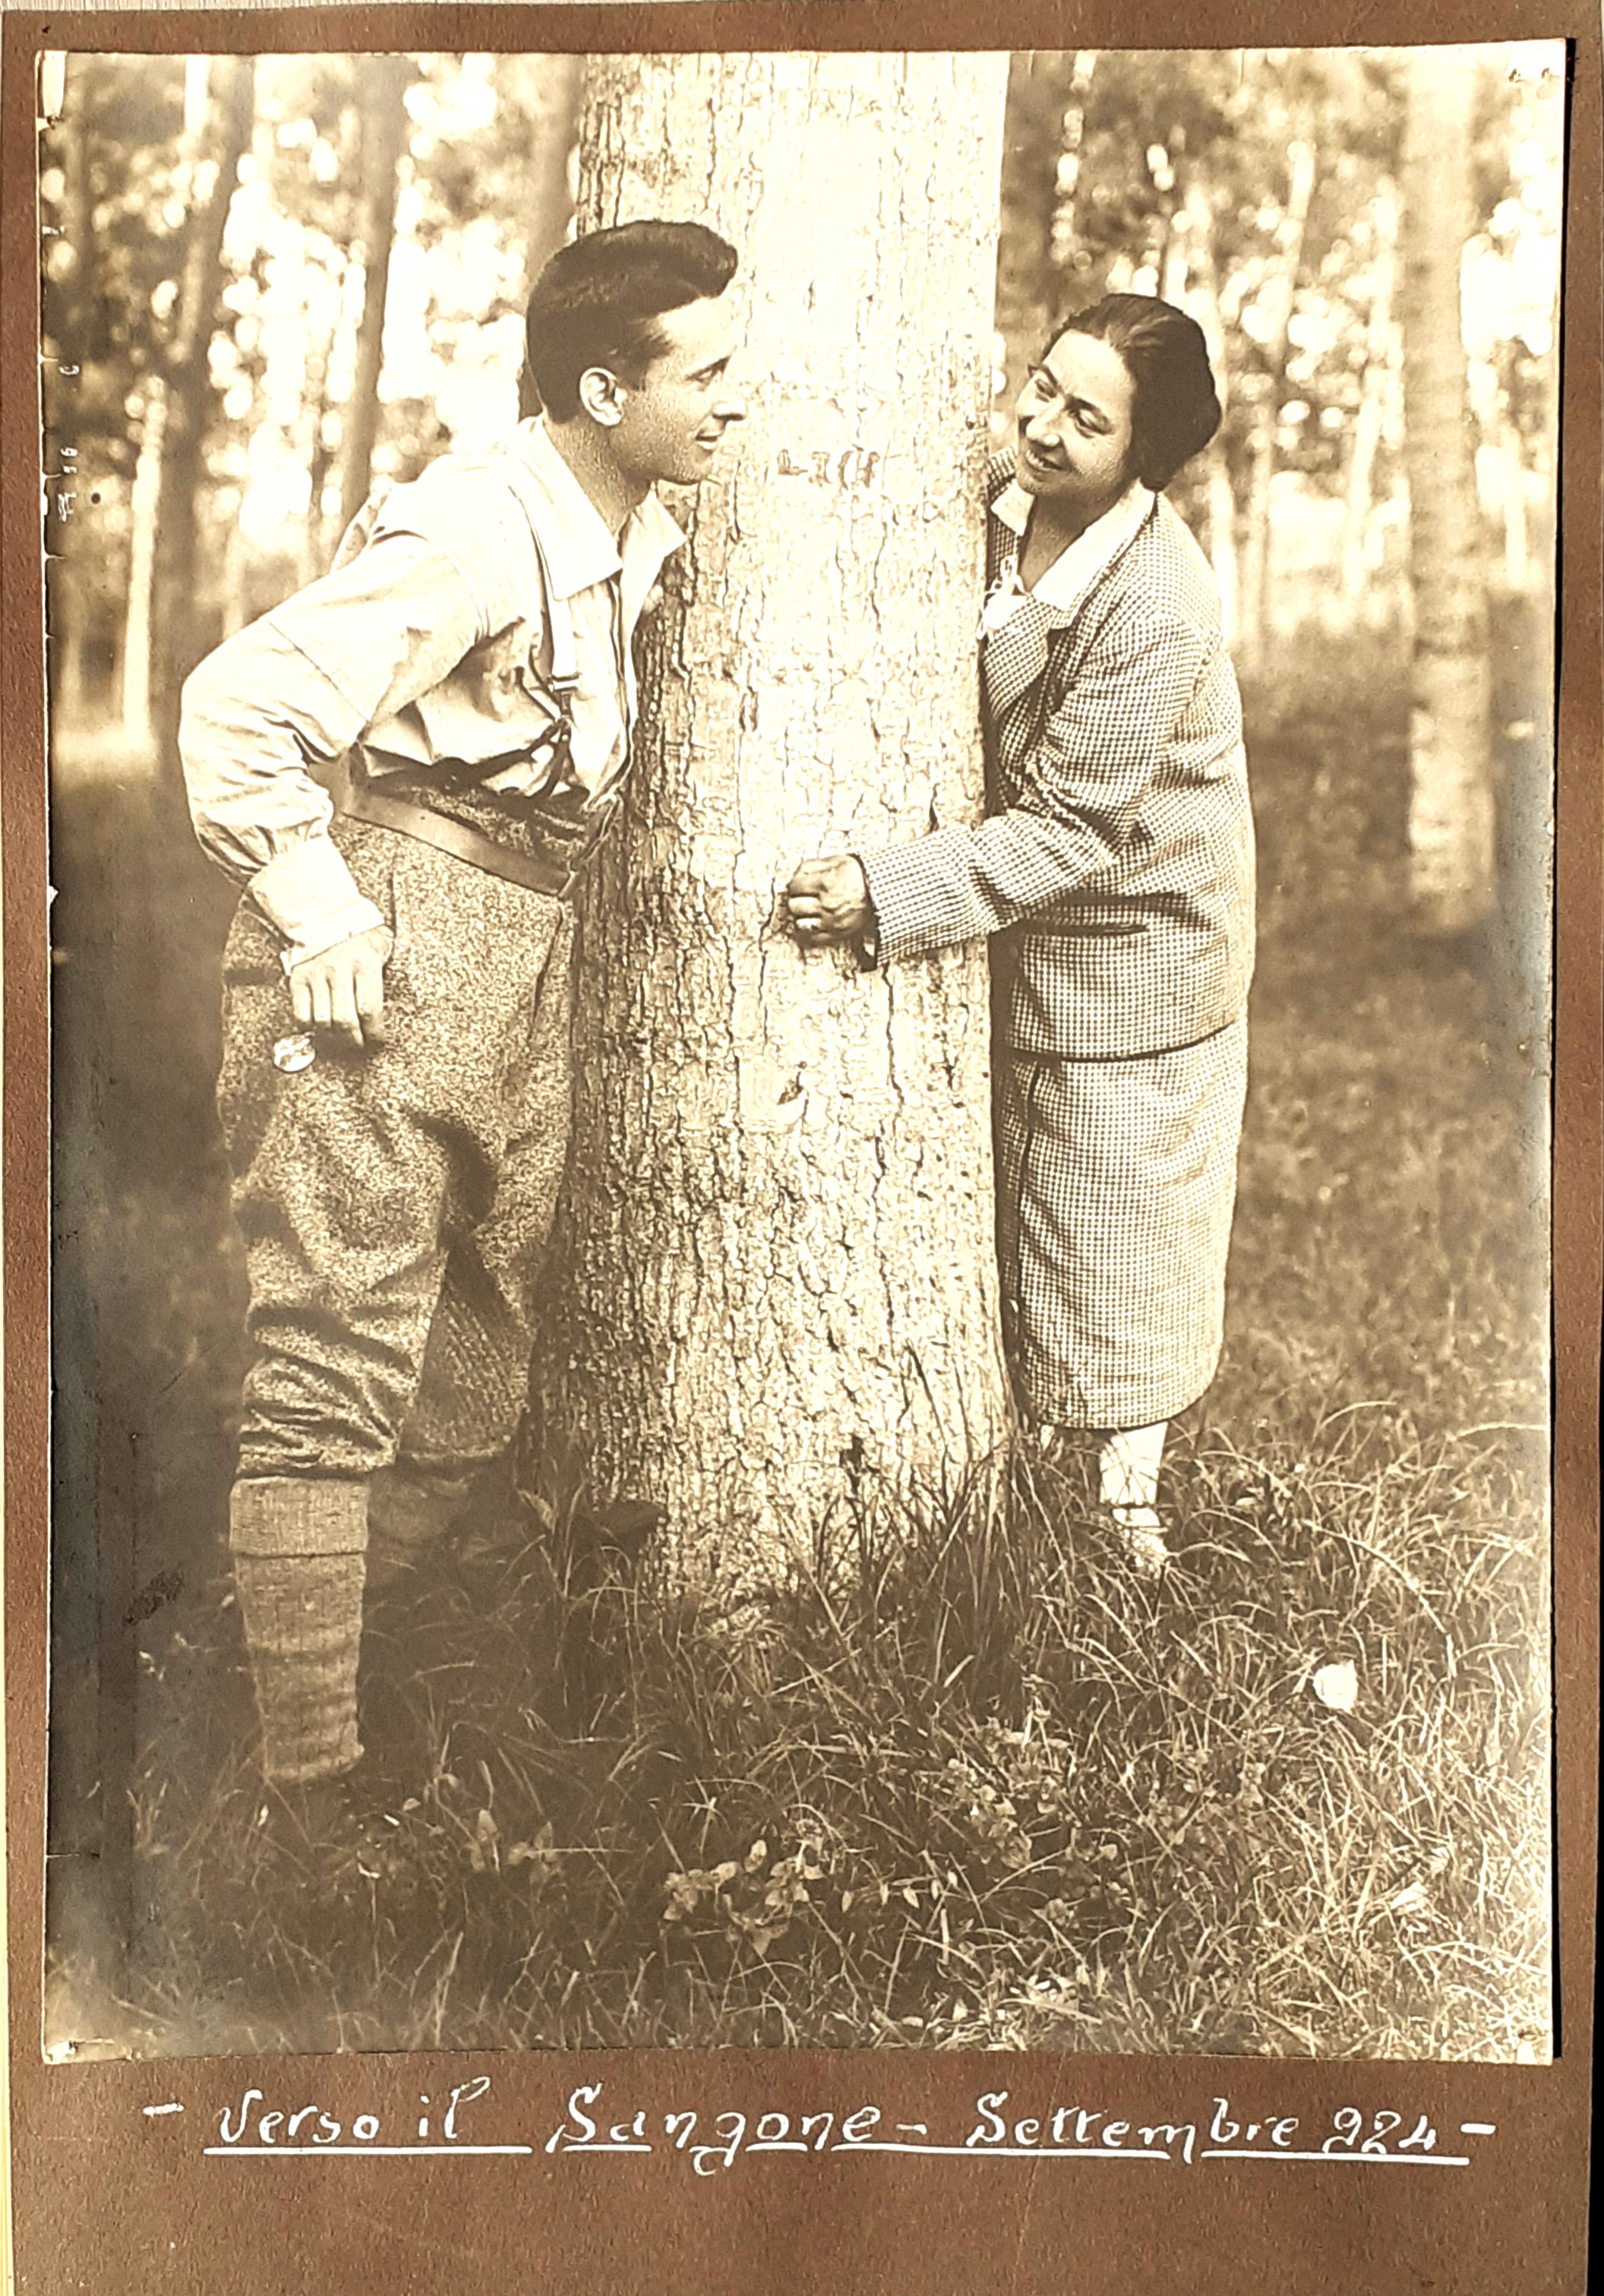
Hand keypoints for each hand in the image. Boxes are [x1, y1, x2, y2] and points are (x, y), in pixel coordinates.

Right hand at [288, 924, 392, 1050]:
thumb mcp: (383, 946)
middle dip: (354, 1040)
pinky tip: (321, 1027)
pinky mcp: (298, 977)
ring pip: (322, 1021)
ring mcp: (316, 974)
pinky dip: (310, 1026)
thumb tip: (398, 1005)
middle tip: (360, 1045)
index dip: (374, 1033)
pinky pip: (301, 1013)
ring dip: (333, 1037)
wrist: (325, 914)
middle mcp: (339, 969)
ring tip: (342, 1039)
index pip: (369, 1010)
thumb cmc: (359, 934)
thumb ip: (389, 972)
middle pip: (345, 1021)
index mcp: (365, 962)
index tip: (378, 1041)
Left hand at [785, 856, 871, 947]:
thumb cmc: (857, 875)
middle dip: (795, 900)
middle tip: (801, 898)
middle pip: (795, 906)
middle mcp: (826, 904)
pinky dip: (805, 933)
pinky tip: (807, 925)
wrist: (879, 892)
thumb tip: (795, 874)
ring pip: (800, 923)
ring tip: (805, 912)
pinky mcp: (836, 934)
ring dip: (800, 917)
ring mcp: (830, 921)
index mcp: (825, 884)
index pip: (795, 887)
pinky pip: (811, 939)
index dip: (795, 885)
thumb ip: (812, 866)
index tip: (799, 886)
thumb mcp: (836, 861)